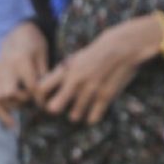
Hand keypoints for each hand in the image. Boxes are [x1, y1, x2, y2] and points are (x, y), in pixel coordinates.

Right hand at [0, 20, 49, 128]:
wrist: (16, 32)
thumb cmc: (34, 43)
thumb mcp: (43, 54)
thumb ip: (44, 73)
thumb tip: (48, 95)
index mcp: (21, 61)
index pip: (31, 86)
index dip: (40, 98)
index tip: (46, 105)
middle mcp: (6, 68)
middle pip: (10, 94)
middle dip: (22, 101)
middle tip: (31, 102)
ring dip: (10, 107)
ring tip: (18, 118)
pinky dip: (1, 112)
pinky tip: (10, 124)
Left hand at [33, 14, 162, 125]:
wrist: (123, 45)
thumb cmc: (96, 53)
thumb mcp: (74, 59)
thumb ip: (61, 74)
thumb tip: (44, 88)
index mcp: (66, 70)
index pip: (40, 89)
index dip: (40, 98)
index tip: (45, 100)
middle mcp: (76, 80)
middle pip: (53, 108)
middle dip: (55, 110)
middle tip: (60, 107)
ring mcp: (90, 89)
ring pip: (73, 116)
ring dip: (76, 114)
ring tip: (81, 107)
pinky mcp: (105, 96)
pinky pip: (92, 118)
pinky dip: (92, 117)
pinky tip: (94, 112)